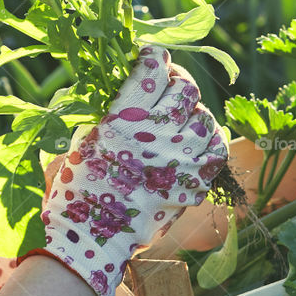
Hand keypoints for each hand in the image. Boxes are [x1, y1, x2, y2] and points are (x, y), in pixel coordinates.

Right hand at [23, 44, 227, 295]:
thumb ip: (114, 111)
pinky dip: (209, 140)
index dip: (154, 57)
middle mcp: (156, 137)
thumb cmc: (79, 187)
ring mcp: (180, 162)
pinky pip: (216, 150)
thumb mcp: (87, 138)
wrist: (93, 238)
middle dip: (177, 80)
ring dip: (193, 111)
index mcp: (123, 121)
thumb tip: (134, 87)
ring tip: (181, 117)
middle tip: (167, 85)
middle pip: (186, 89)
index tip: (151, 57)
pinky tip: (195, 141)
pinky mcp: (193, 184)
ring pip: (205, 117)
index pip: (153, 71)